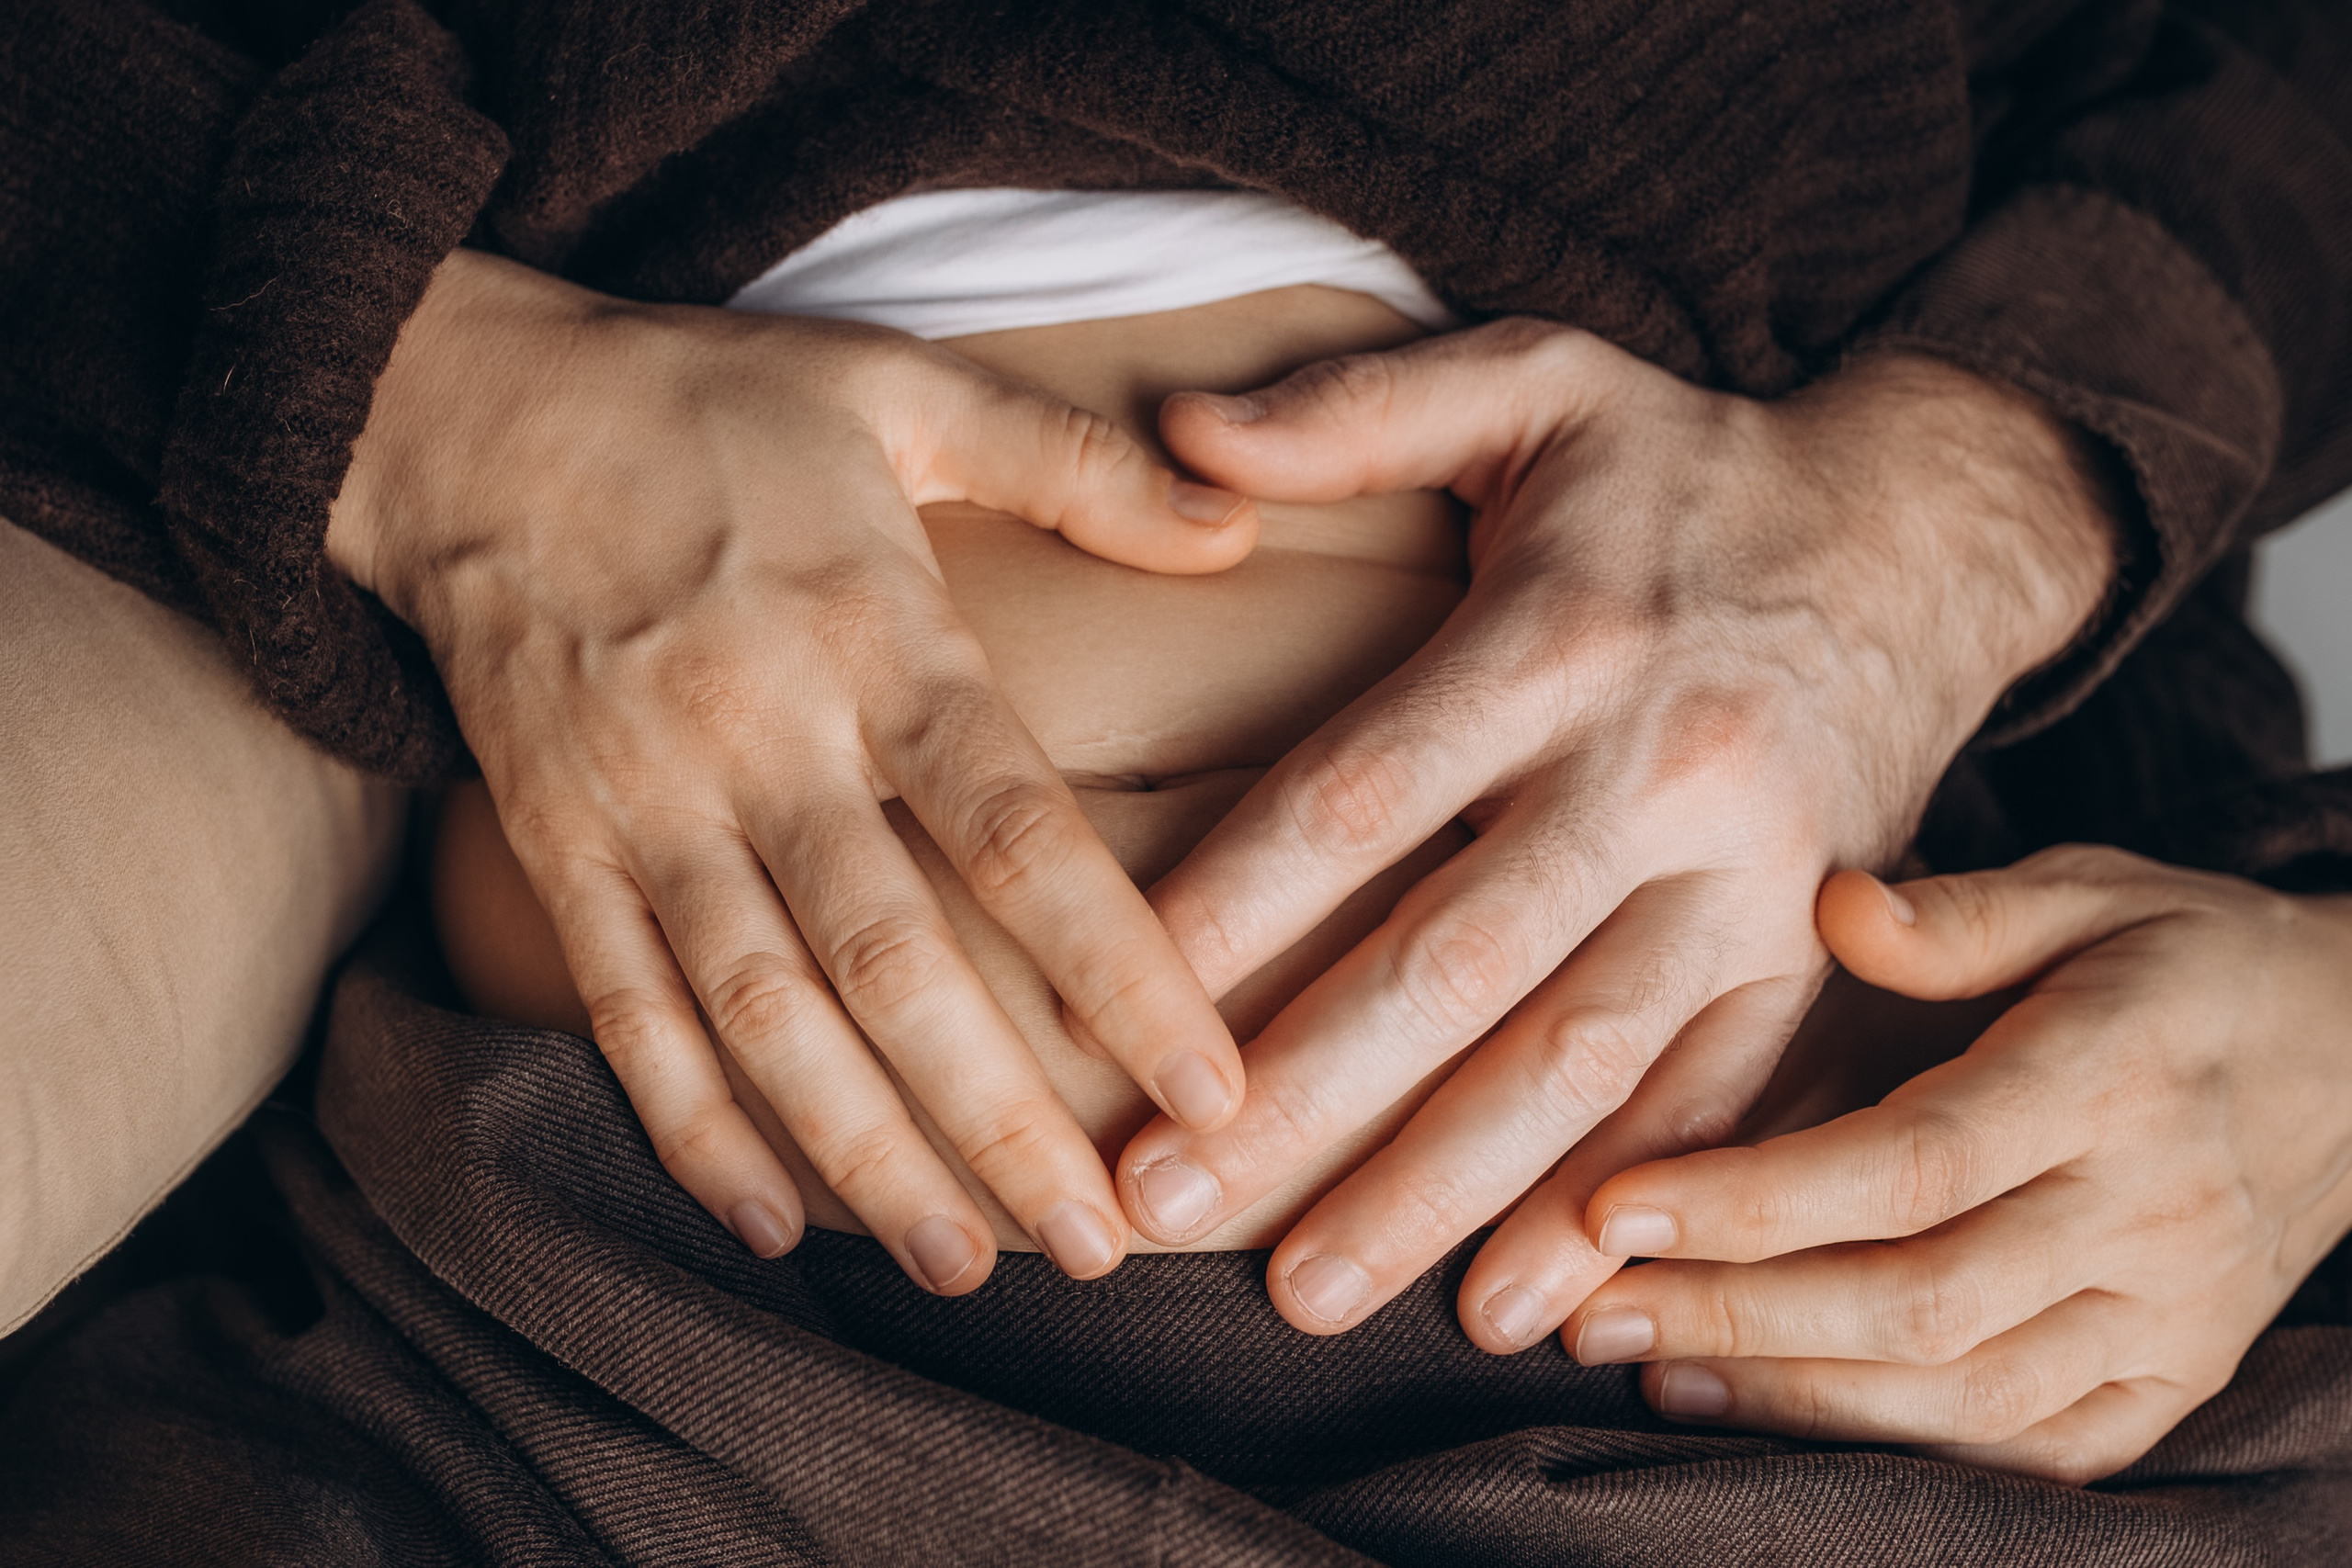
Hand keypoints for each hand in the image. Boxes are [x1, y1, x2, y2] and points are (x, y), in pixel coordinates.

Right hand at [331, 250, 1258, 1290]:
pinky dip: (689, 1125)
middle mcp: (759, 740)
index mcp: (870, 634)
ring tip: (962, 1263)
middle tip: (1099, 1242)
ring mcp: (645, 806)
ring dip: (862, 1155)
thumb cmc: (709, 406)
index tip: (1206, 1090)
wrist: (463, 417)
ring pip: (762, 1016)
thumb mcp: (901, 387)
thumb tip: (1237, 535)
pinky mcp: (558, 846)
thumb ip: (1072, 461)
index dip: (1117, 970)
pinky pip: (625, 1009)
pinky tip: (768, 1220)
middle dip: (999, 1118)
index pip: (1016, 832)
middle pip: (892, 963)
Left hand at [1117, 319, 2118, 1336]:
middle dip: (1301, 1098)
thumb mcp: (1535, 383)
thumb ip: (1355, 410)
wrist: (1925, 534)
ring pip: (1576, 1059)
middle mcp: (1657, 768)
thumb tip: (1172, 428)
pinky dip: (1620, 1204)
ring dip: (1438, 1190)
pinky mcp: (1804, 947)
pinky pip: (1713, 1096)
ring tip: (1306, 1294)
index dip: (1232, 909)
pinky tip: (1525, 1302)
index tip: (1110, 1010)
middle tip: (1162, 1206)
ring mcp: (1744, 874)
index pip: (1361, 792)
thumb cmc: (1686, 466)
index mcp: (1561, 634)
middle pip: (1452, 960)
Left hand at [1563, 849, 2351, 1483]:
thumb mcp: (2096, 888)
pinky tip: (1767, 1411)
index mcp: (2114, 1075)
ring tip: (1644, 1364)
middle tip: (1587, 1308)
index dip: (1756, 1200)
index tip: (1616, 1206)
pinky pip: (2026, 1447)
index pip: (1912, 1162)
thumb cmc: (2188, 962)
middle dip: (1733, 1314)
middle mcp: (2148, 1212)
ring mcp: (2169, 1315)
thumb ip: (1963, 911)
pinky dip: (1889, 1443)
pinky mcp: (2171, 1380)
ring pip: (1960, 1391)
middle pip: (1916, 1298)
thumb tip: (1835, 908)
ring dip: (1787, 1391)